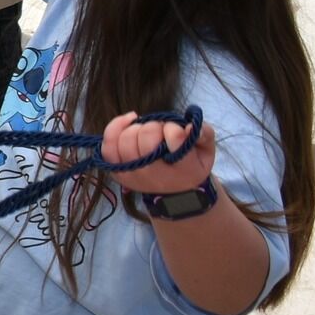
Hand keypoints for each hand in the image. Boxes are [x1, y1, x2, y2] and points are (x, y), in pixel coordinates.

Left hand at [101, 112, 216, 194]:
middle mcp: (154, 174)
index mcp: (182, 169)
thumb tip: (190, 125)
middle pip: (146, 135)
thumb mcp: (206, 152)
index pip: (174, 137)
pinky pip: (107, 147)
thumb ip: (205, 134)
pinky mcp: (117, 172)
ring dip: (137, 128)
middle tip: (162, 131)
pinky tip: (129, 121)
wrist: (176, 192)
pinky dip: (115, 128)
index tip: (177, 131)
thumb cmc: (191, 166)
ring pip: (126, 139)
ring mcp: (132, 174)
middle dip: (155, 126)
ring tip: (147, 130)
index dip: (174, 128)